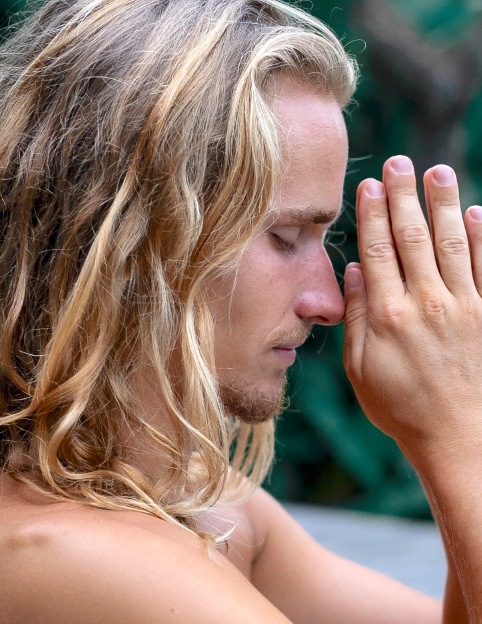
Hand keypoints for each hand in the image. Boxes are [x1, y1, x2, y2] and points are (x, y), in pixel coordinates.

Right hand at [344, 155, 481, 462]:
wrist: (461, 442)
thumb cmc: (402, 410)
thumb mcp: (360, 371)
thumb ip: (354, 318)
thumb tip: (354, 272)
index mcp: (387, 316)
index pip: (378, 250)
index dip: (373, 213)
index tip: (371, 183)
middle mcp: (426, 304)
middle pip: (413, 238)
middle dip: (404, 196)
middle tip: (400, 162)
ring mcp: (465, 308)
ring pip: (453, 244)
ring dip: (444, 206)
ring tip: (438, 173)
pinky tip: (480, 214)